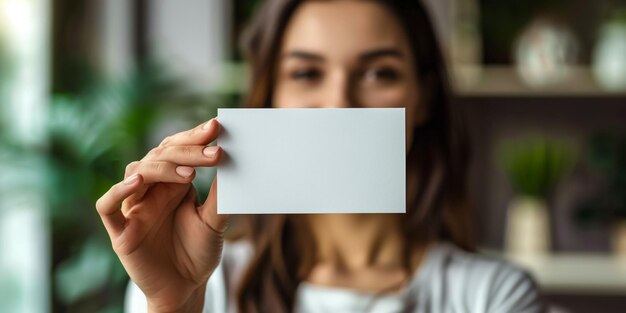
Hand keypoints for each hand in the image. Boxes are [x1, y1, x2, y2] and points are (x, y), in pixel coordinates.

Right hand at [96, 119, 227, 312]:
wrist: (185, 289)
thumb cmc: (198, 251)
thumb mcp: (213, 220)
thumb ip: (218, 194)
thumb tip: (233, 163)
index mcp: (172, 183)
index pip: (177, 150)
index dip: (194, 137)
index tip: (216, 126)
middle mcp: (151, 190)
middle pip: (160, 156)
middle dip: (187, 150)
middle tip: (212, 143)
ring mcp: (134, 208)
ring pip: (136, 172)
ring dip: (161, 168)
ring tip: (189, 172)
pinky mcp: (121, 232)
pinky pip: (107, 206)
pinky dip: (118, 191)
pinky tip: (138, 182)